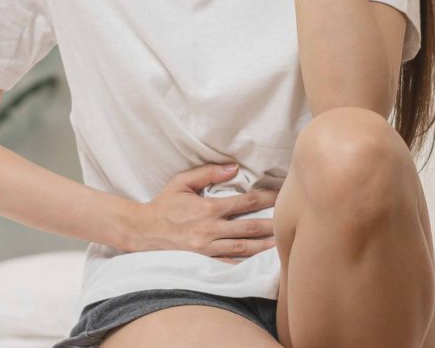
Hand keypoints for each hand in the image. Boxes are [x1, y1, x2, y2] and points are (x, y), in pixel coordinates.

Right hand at [135, 162, 277, 263]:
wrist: (141, 231)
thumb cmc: (162, 205)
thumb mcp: (181, 182)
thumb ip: (207, 173)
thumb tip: (233, 167)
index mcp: (208, 208)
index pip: (245, 202)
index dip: (266, 197)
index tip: (282, 195)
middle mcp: (211, 229)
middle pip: (250, 227)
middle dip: (273, 223)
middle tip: (293, 220)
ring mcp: (208, 248)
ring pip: (244, 248)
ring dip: (265, 246)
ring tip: (283, 245)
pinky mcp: (203, 262)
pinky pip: (229, 266)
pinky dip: (246, 266)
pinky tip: (260, 266)